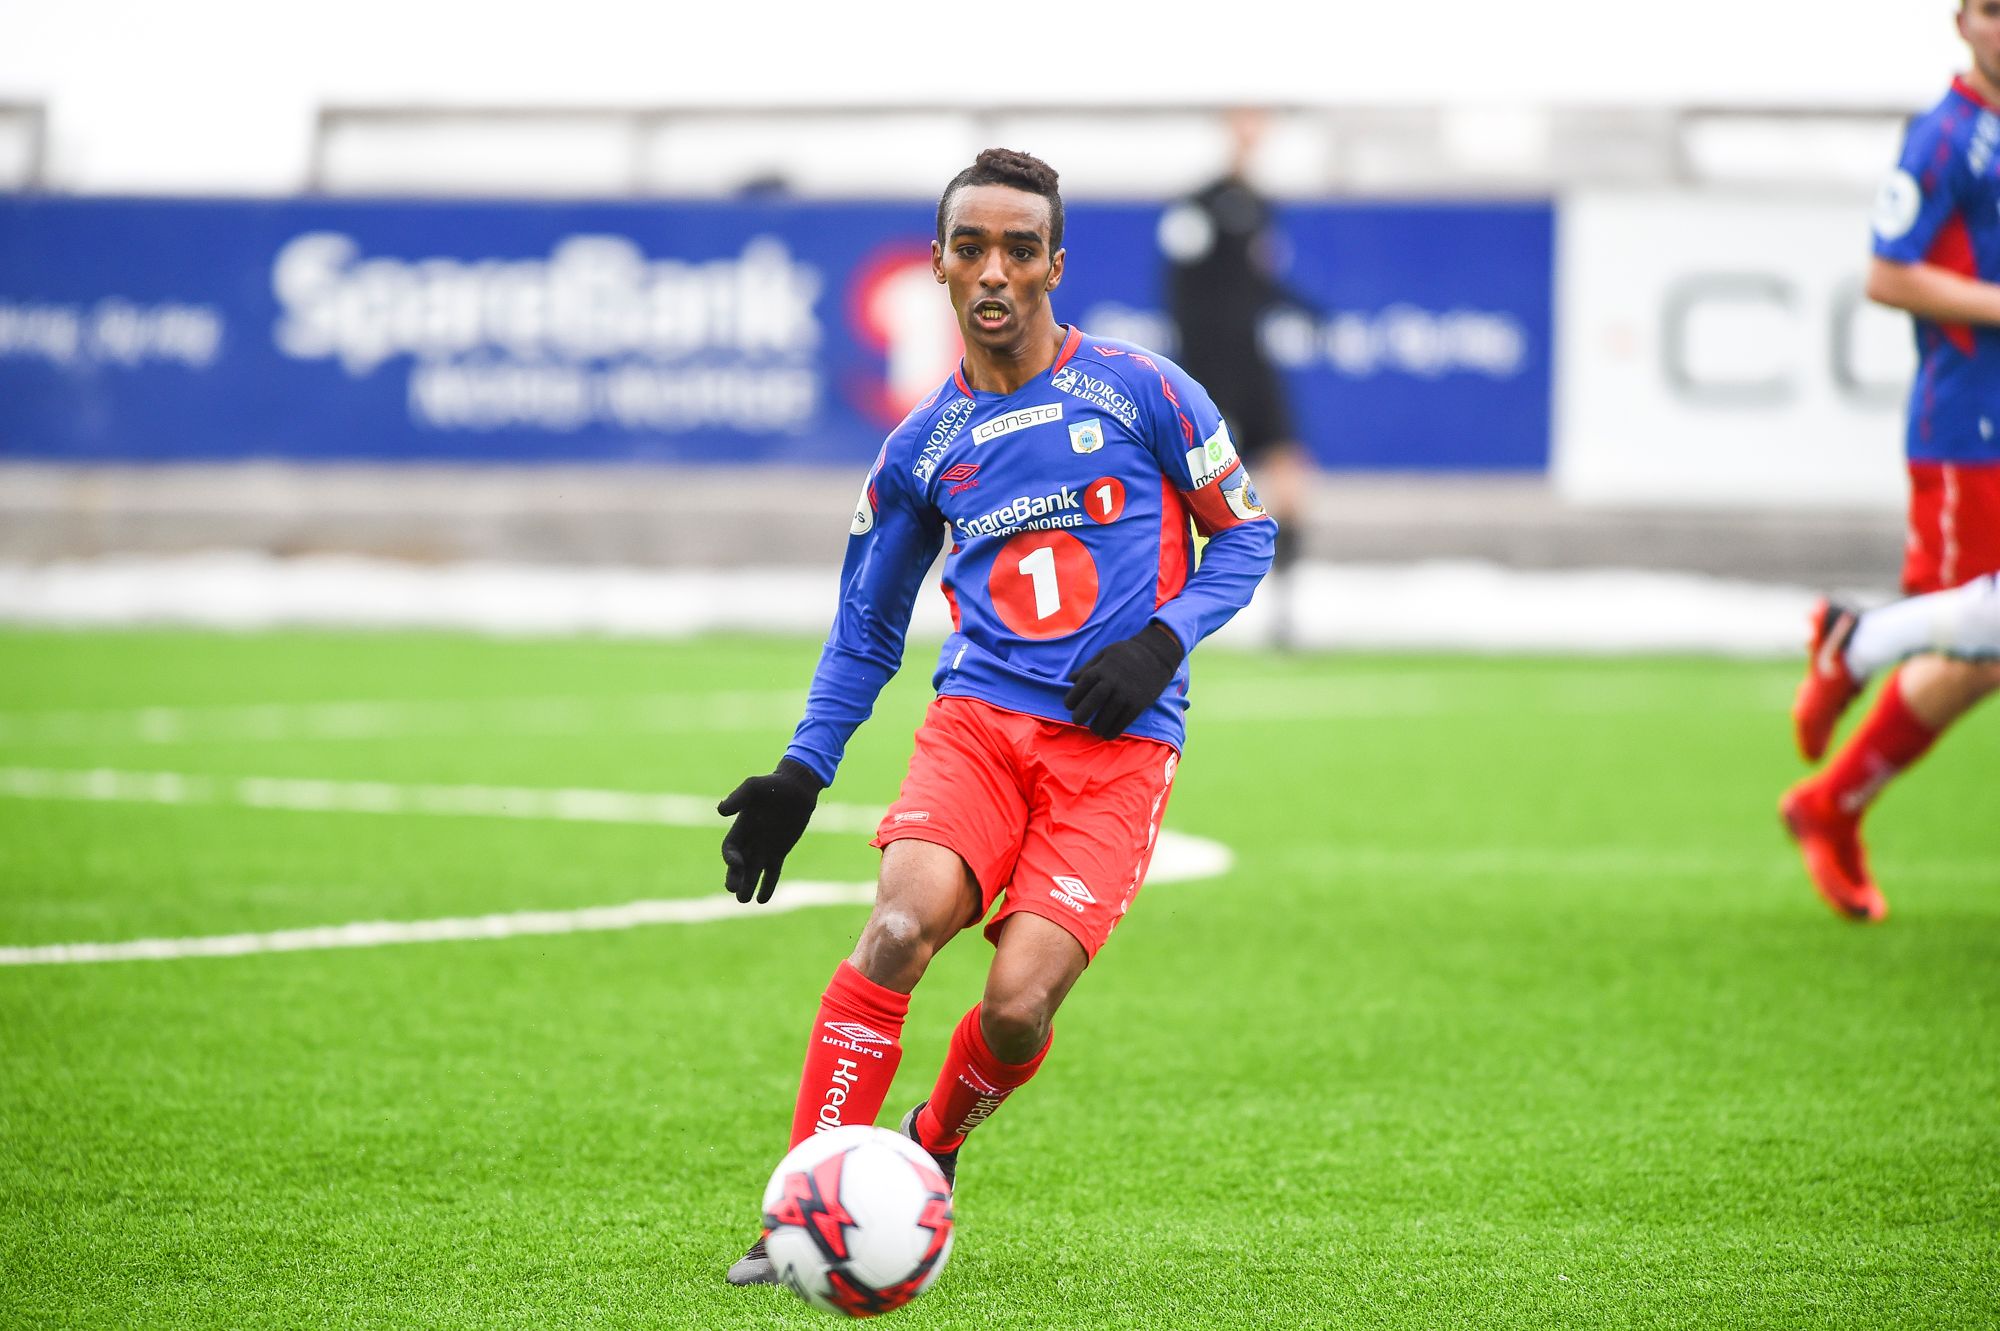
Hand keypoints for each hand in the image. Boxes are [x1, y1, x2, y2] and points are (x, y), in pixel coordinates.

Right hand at [717, 759, 822, 903]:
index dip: (730, 859)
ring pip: (753, 872)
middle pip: (738, 865)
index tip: (737, 864)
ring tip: (744, 901)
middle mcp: (750, 840)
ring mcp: (764, 848)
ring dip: (748, 886)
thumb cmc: (774, 784)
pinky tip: (762, 900)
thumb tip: (720, 810)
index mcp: (740, 827)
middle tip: (734, 891)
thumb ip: (738, 797)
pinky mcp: (779, 852)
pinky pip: (772, 873)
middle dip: (735, 878)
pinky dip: (767, 886)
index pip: (730, 849)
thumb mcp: (754, 787)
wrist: (797, 788)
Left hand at [1063, 623, 1183, 739]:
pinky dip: (1114, 730)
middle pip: (1092, 702)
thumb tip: (1071, 679)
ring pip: (1107, 715)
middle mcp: (1113, 682)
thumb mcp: (1105, 654)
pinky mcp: (1138, 704)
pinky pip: (1123, 721)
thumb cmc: (1127, 653)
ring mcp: (1126, 694)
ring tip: (1094, 729)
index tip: (1069, 706)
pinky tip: (1107, 734)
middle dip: (1081, 715)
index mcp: (1102, 669)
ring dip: (1097, 726)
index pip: (1082, 685)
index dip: (1073, 698)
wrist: (1156, 655)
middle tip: (1077, 721)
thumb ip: (1088, 667)